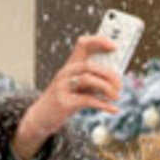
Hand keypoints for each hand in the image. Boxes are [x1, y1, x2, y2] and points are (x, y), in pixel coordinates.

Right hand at [11, 33, 123, 159]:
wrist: (40, 118)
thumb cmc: (65, 100)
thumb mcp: (78, 87)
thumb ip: (93, 80)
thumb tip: (116, 77)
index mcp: (70, 65)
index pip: (83, 44)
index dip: (99, 41)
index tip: (115, 47)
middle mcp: (65, 73)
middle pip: (90, 65)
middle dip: (109, 74)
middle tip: (119, 86)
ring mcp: (62, 87)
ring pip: (88, 80)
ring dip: (107, 88)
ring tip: (116, 96)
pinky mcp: (64, 103)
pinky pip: (88, 100)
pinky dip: (103, 105)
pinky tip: (113, 109)